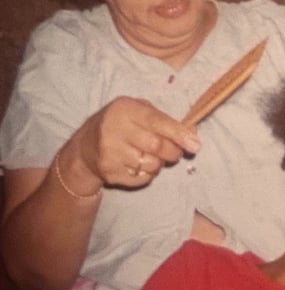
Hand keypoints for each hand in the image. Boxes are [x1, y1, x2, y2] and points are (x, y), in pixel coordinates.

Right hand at [71, 96, 200, 190]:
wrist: (85, 148)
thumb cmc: (121, 124)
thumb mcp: (139, 111)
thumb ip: (166, 120)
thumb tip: (192, 134)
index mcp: (124, 110)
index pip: (156, 122)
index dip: (178, 134)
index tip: (195, 144)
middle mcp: (113, 130)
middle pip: (157, 146)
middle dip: (174, 151)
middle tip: (176, 151)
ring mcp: (109, 154)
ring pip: (152, 165)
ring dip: (160, 163)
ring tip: (152, 156)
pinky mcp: (109, 173)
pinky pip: (143, 178)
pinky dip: (149, 174)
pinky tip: (139, 165)